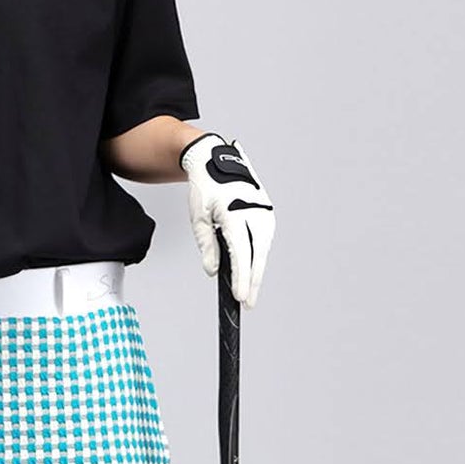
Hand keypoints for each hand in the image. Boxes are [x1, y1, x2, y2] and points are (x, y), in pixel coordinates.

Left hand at [178, 131, 274, 307]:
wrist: (214, 160)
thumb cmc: (205, 187)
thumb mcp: (199, 218)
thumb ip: (207, 246)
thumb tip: (213, 271)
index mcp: (235, 212)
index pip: (241, 252)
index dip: (241, 278)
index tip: (240, 297)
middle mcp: (254, 211)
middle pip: (257, 254)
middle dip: (252, 281)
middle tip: (247, 303)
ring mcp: (263, 211)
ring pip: (263, 248)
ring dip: (257, 270)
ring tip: (249, 291)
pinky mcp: (266, 212)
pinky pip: (263, 239)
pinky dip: (258, 256)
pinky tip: (252, 270)